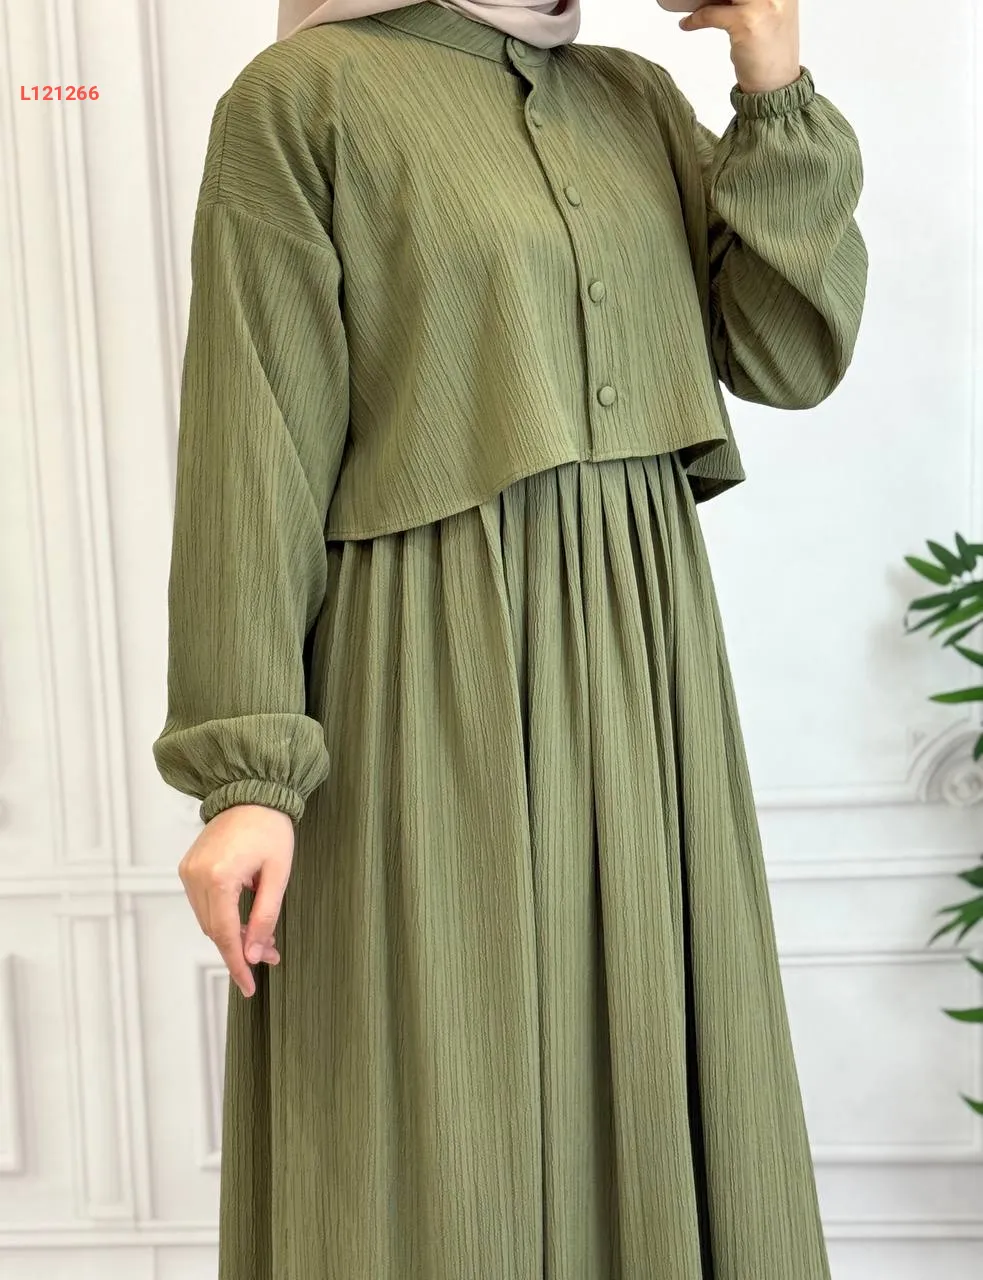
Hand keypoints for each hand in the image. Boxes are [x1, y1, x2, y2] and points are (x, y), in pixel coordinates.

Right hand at [178, 803, 294, 996]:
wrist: (252, 791)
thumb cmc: (271, 828)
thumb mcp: (278, 874)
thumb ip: (265, 916)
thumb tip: (255, 954)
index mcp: (219, 878)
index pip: (226, 935)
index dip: (238, 965)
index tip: (249, 987)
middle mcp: (196, 877)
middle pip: (215, 931)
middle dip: (241, 949)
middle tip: (270, 956)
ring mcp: (188, 872)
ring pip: (208, 920)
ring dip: (232, 933)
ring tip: (262, 937)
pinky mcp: (188, 868)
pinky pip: (203, 904)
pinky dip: (222, 916)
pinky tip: (244, 918)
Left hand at [679, 0, 800, 95]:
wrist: (776, 85)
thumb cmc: (770, 53)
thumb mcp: (766, 15)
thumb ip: (749, 0)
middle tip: (699, 0)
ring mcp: (763, 4)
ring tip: (692, 4)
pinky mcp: (747, 22)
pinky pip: (712, 13)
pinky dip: (696, 19)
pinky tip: (687, 23)